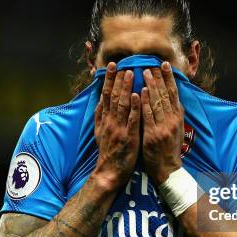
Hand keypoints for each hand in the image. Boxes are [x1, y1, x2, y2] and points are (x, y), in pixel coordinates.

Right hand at [93, 63, 140, 189]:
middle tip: (121, 64)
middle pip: (113, 97)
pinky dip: (134, 107)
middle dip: (117, 79)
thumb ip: (99, 115)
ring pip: (122, 105)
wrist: (109, 172)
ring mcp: (119, 129)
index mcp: (104, 119)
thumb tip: (100, 100)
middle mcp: (110, 122)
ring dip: (126, 88)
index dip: (109, 79)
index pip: (105, 95)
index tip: (112, 65)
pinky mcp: (128, 137)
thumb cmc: (107, 152)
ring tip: (130, 73)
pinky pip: (132, 120)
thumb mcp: (98, 132)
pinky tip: (137, 95)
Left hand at [141, 62, 183, 184]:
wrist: (167, 169)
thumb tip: (173, 99)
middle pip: (166, 94)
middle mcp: (172, 120)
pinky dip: (144, 102)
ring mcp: (163, 127)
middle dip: (159, 78)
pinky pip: (148, 116)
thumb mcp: (176, 130)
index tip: (164, 65)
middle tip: (152, 64)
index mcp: (178, 117)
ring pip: (157, 102)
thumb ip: (173, 114)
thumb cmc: (169, 149)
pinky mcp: (153, 135)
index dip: (169, 78)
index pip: (174, 93)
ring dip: (151, 86)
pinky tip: (140, 92)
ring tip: (145, 72)